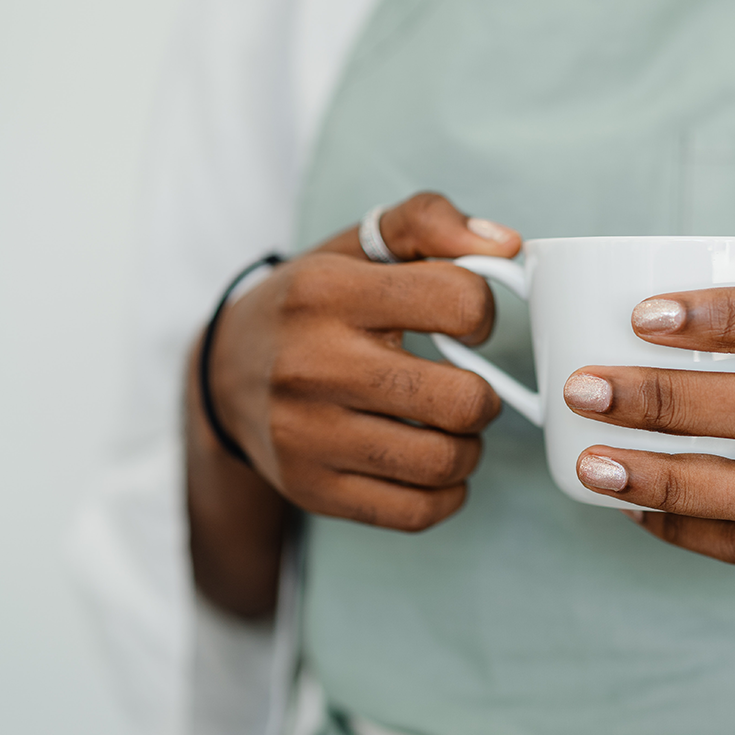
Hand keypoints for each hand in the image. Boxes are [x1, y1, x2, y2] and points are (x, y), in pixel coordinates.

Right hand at [204, 192, 520, 531]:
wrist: (225, 372)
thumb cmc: (315, 303)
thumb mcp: (359, 244)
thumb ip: (432, 222)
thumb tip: (508, 246)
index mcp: (330, 292)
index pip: (460, 302)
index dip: (482, 314)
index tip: (465, 324)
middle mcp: (313, 365)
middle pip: (462, 401)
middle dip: (484, 397)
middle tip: (465, 390)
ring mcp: (308, 435)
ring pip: (444, 463)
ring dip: (468, 449)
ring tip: (448, 429)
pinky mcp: (311, 489)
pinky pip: (416, 512)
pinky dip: (444, 495)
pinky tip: (430, 467)